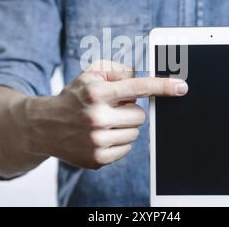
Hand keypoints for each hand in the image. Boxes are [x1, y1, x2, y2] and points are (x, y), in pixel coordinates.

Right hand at [16, 60, 187, 168]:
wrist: (45, 125)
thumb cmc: (74, 96)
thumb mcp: (91, 74)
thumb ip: (117, 70)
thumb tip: (139, 76)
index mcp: (96, 93)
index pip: (138, 88)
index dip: (163, 87)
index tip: (182, 87)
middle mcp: (96, 118)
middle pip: (140, 115)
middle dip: (131, 110)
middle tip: (113, 108)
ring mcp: (97, 142)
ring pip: (135, 133)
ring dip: (125, 125)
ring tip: (105, 121)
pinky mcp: (97, 159)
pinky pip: (127, 148)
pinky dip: (119, 140)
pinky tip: (101, 135)